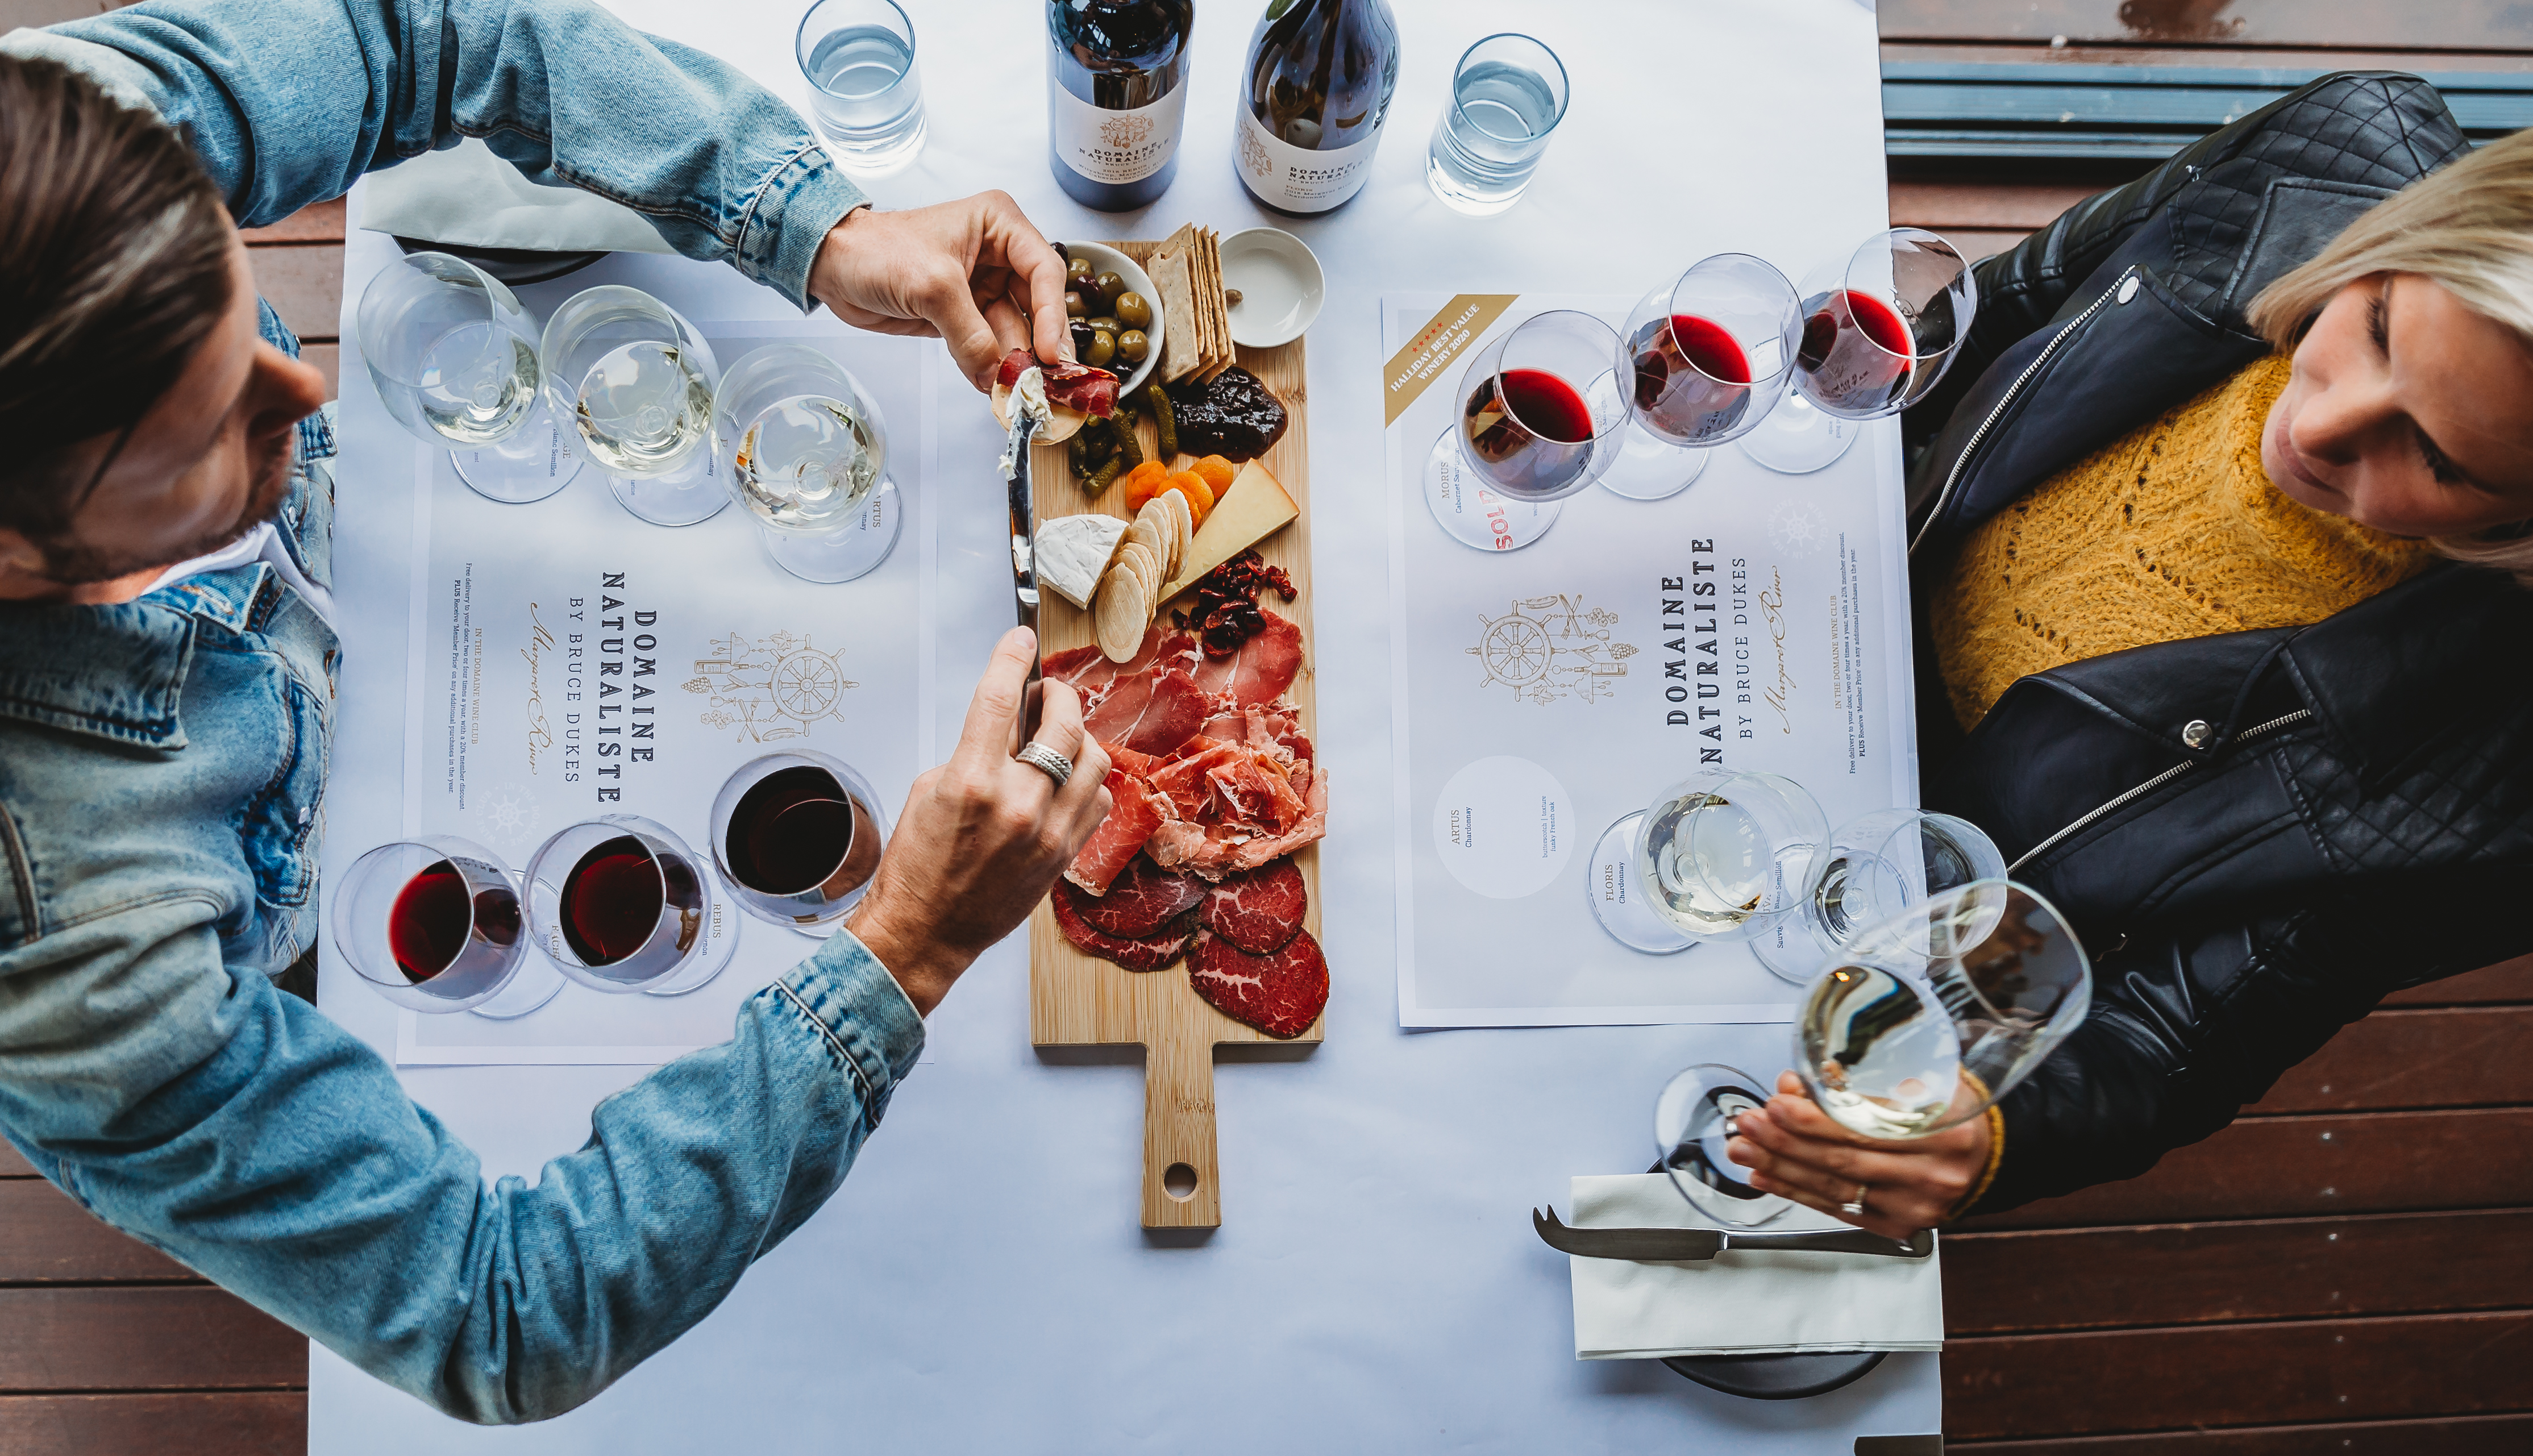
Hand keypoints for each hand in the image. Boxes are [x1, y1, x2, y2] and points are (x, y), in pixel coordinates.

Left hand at [807, 193, 1071, 391]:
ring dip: (1016, 362)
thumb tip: (995, 375)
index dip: (1051, 314)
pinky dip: (992, 368)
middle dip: (1039, 343)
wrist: (832, 266)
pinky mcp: (965, 315)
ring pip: (1014, 331)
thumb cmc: (876, 250)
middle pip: (1037, 305)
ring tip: (1020, 390)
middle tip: (1047, 380)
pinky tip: (996, 387)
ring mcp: (983, 287)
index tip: (1051, 353)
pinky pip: (988, 346)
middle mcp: (999, 255)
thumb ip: (969, 333)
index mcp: (999, 225)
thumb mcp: (932, 286)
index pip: (1043, 271)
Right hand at [844, 629, 1112, 1014]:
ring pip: (1093, 759)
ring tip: (1058, 737)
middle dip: (1056, 693)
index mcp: (971, 781)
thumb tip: (1007, 727)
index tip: (1019, 638)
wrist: (927, 930)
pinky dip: (1087, 782)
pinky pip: (1098, 800)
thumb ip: (972, 751)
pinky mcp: (1064, 854)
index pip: (999, 699)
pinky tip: (1066, 781)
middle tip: (1045, 691)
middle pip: (1062, 721)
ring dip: (1078, 738)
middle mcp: (1016, 803)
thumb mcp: (929, 789)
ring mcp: (1048, 831)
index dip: (1011, 659)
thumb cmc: (919, 865)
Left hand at [1724, 1072, 1989, 1238]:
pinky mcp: (1896, 1226)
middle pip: (1841, 1160)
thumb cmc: (1949, 1114)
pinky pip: (1837, 1208)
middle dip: (1784, 1141)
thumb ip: (1861, 1085)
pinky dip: (1797, 1190)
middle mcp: (1930, 1174)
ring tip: (1745, 1148)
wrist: (1987, 1158)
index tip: (1777, 1102)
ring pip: (1833, 1187)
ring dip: (1779, 1166)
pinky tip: (1767, 1175)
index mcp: (1942, 1131)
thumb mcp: (1923, 1082)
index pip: (1864, 1128)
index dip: (1814, 1118)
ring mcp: (1913, 1206)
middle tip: (1748, 1124)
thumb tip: (1797, 1084)